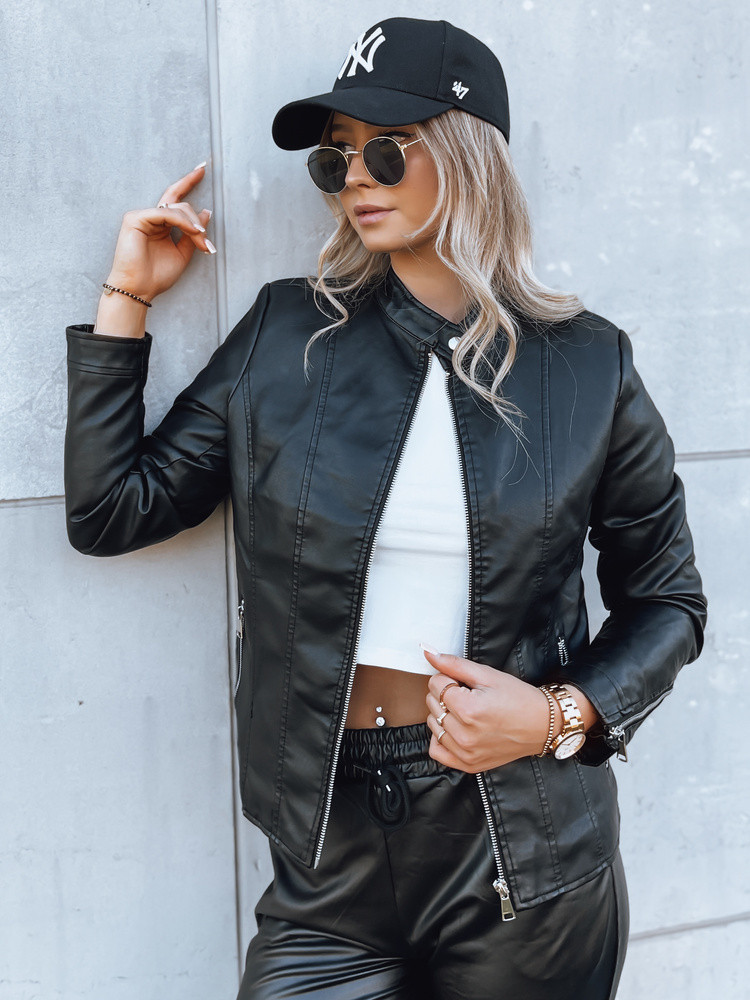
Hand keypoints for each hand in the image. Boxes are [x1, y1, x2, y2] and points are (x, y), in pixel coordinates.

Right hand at [105, 162, 214, 302]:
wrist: (140, 289)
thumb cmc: (156, 275)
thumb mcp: (182, 254)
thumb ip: (193, 234)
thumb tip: (207, 212)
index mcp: (161, 224)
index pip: (175, 198)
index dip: (188, 182)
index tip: (203, 168)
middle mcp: (151, 217)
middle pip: (181, 204)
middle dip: (198, 222)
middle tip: (206, 244)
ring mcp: (142, 216)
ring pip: (177, 208)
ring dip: (194, 226)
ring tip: (202, 244)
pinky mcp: (135, 218)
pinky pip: (166, 213)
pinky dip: (182, 222)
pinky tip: (192, 232)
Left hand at [421, 647, 572, 771]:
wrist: (542, 725)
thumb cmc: (519, 698)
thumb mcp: (488, 675)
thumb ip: (454, 664)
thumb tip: (428, 652)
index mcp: (470, 710)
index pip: (436, 684)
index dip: (448, 677)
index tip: (464, 682)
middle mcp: (465, 735)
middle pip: (432, 704)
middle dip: (445, 694)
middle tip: (468, 695)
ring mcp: (466, 752)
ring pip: (432, 724)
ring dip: (443, 714)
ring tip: (466, 711)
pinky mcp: (468, 764)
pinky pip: (437, 751)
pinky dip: (441, 738)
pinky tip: (456, 728)